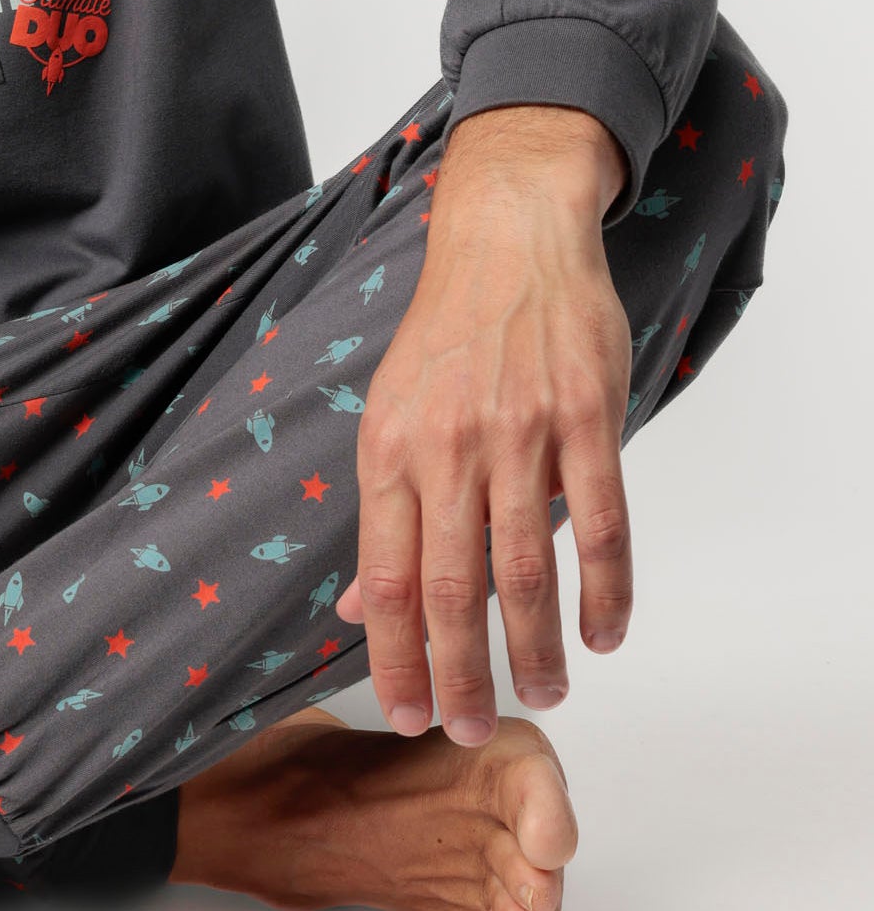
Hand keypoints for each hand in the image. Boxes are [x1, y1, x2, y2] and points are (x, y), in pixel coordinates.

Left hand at [334, 105, 633, 744]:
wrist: (505, 239)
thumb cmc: (444, 336)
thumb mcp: (390, 414)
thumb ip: (384, 513)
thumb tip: (360, 606)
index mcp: (390, 449)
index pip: (388, 575)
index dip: (395, 654)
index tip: (406, 713)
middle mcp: (448, 446)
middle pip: (454, 586)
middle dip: (461, 672)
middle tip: (472, 728)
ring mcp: (520, 431)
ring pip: (528, 566)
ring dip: (537, 644)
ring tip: (543, 691)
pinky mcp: (586, 416)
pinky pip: (601, 520)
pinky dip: (604, 588)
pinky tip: (603, 633)